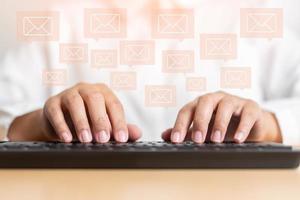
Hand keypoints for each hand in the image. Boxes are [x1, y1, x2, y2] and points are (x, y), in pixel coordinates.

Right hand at [8, 83, 141, 142]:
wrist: (60, 123)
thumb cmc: (88, 122)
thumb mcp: (105, 125)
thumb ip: (121, 128)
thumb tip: (138, 134)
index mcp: (103, 92)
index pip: (114, 105)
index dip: (118, 122)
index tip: (121, 139)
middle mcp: (86, 89)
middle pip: (95, 99)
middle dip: (100, 120)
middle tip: (103, 139)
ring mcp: (68, 94)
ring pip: (75, 103)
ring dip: (81, 122)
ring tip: (86, 139)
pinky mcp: (52, 103)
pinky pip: (56, 112)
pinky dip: (62, 125)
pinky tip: (67, 138)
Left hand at [162, 91, 281, 143]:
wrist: (250, 125)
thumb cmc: (223, 125)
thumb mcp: (203, 129)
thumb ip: (185, 131)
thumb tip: (165, 135)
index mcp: (201, 104)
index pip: (187, 110)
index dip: (180, 124)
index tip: (175, 140)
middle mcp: (216, 99)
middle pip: (204, 103)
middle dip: (199, 121)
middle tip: (197, 139)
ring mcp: (234, 101)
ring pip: (225, 106)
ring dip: (220, 123)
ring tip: (216, 139)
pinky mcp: (251, 107)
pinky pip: (247, 113)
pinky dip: (243, 126)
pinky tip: (238, 139)